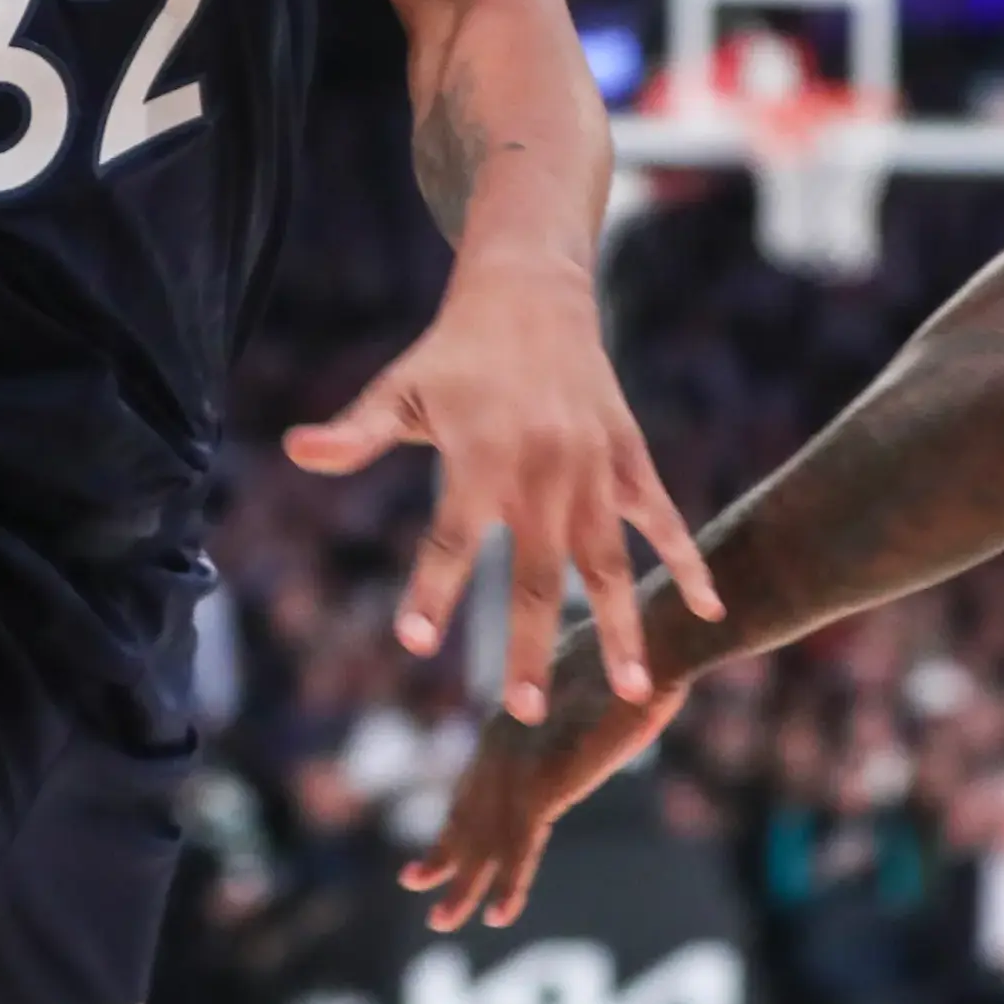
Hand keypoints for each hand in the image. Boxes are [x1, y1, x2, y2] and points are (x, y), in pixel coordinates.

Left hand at [286, 259, 720, 721]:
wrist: (534, 292)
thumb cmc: (455, 352)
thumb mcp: (399, 387)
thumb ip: (356, 431)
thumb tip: (293, 450)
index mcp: (482, 456)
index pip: (450, 536)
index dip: (431, 588)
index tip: (413, 642)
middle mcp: (543, 469)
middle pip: (536, 572)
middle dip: (529, 643)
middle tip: (523, 711)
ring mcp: (594, 468)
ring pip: (609, 561)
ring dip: (620, 626)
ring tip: (633, 691)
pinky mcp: (628, 458)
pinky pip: (664, 518)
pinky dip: (689, 560)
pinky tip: (711, 608)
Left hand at [402, 624, 684, 929]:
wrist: (654, 647)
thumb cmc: (631, 657)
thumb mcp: (585, 684)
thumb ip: (566, 709)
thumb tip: (575, 709)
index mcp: (509, 721)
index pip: (473, 782)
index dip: (454, 816)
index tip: (436, 836)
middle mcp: (502, 744)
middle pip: (467, 812)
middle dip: (442, 853)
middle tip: (415, 882)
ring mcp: (520, 765)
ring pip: (484, 840)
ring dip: (463, 885)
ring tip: (442, 921)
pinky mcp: (545, 784)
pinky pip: (520, 848)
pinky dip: (509, 884)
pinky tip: (498, 916)